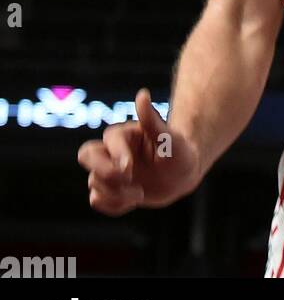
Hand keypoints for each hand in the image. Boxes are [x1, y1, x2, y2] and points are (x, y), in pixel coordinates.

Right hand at [77, 88, 200, 214]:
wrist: (182, 175)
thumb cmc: (178, 152)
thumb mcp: (169, 138)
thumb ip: (152, 119)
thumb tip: (142, 93)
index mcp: (124, 135)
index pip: (108, 140)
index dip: (116, 155)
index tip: (130, 168)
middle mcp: (112, 151)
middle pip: (86, 155)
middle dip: (103, 171)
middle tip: (128, 179)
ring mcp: (109, 171)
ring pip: (93, 182)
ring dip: (115, 193)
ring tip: (140, 194)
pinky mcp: (110, 190)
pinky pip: (97, 200)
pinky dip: (113, 205)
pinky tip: (133, 202)